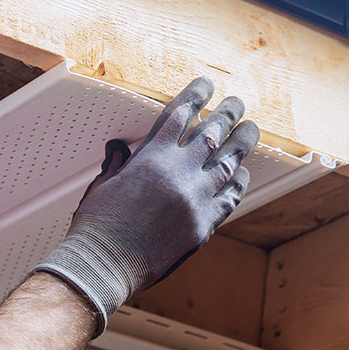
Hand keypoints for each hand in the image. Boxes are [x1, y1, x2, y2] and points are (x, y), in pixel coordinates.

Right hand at [36, 76, 257, 332]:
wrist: (105, 265)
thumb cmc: (98, 226)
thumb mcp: (103, 184)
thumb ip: (118, 163)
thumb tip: (119, 147)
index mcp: (152, 156)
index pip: (181, 113)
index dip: (197, 94)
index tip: (207, 84)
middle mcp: (179, 172)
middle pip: (212, 132)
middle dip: (228, 113)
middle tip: (238, 102)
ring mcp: (196, 198)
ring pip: (228, 162)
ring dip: (241, 143)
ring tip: (250, 130)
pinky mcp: (204, 224)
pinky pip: (229, 197)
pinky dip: (238, 182)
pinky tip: (242, 173)